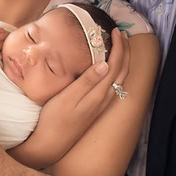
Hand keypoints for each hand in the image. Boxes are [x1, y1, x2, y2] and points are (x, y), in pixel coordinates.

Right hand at [31, 28, 131, 159]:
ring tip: (119, 46)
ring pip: (120, 78)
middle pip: (122, 70)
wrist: (51, 143)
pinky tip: (109, 68)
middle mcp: (105, 98)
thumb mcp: (68, 97)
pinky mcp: (96, 108)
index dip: (119, 47)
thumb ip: (87, 81)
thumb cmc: (54, 119)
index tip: (115, 31)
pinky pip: (113, 84)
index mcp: (99, 93)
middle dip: (125, 50)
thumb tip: (106, 64)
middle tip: (121, 33)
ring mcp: (102, 104)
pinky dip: (116, 71)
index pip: (116, 65)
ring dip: (122, 60)